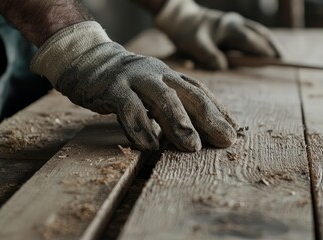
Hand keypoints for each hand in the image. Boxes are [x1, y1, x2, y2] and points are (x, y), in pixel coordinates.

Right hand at [31, 21, 237, 150]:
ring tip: (192, 147)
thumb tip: (197, 132)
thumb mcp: (153, 90)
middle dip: (209, 118)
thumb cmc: (127, 83)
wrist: (87, 60)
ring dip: (179, 123)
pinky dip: (140, 128)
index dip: (219, 111)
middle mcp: (157, 74)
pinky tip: (150, 146)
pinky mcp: (112, 88)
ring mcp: (135, 79)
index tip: (234, 131)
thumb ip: (172, 106)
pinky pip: (128, 108)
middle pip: (189, 94)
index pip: (200, 92)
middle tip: (225, 139)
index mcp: (170, 75)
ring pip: (162, 98)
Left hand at [155, 0, 281, 69]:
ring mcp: (234, 24)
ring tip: (278, 56)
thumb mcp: (195, 45)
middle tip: (283, 59)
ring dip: (267, 44)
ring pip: (257, 33)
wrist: (179, 19)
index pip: (252, 40)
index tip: (276, 60)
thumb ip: (209, 56)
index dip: (264, 51)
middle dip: (272, 46)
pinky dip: (257, 43)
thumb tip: (223, 67)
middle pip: (260, 34)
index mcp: (230, 26)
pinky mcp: (230, 28)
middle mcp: (235, 23)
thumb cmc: (187, 32)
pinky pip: (249, 36)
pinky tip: (260, 53)